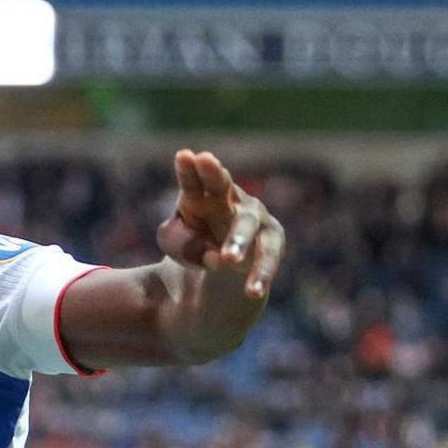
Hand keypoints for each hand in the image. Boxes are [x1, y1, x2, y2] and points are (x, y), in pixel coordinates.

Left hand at [156, 149, 282, 300]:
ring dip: (238, 240)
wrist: (220, 269)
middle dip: (214, 175)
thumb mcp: (176, 245)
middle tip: (205, 162)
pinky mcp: (272, 240)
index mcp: (200, 195)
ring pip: (247, 224)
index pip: (192, 180)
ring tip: (228, 259)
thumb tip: (213, 255)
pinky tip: (252, 290)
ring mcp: (254, 217)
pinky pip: (268, 256)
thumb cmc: (194, 245)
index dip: (189, 170)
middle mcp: (229, 198)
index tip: (184, 156)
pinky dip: (260, 273)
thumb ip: (181, 242)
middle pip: (221, 185)